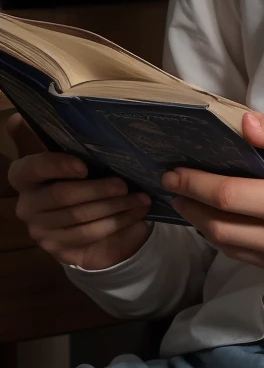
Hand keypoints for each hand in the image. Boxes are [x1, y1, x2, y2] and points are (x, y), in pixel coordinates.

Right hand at [6, 113, 151, 269]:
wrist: (82, 220)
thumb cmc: (76, 177)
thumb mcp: (65, 154)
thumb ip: (44, 136)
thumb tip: (17, 118)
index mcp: (23, 176)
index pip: (32, 168)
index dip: (57, 165)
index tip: (84, 165)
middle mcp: (26, 204)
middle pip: (63, 196)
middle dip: (98, 190)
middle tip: (125, 183)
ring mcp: (40, 230)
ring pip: (80, 219)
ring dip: (114, 208)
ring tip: (141, 199)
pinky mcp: (58, 249)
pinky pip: (90, 236)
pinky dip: (117, 224)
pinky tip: (136, 215)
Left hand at [161, 112, 263, 276]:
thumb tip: (243, 123)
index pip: (229, 196)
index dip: (196, 183)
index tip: (175, 170)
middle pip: (219, 226)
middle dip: (190, 204)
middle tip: (171, 183)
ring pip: (226, 245)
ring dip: (200, 223)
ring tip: (185, 199)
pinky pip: (242, 256)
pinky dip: (220, 237)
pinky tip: (212, 218)